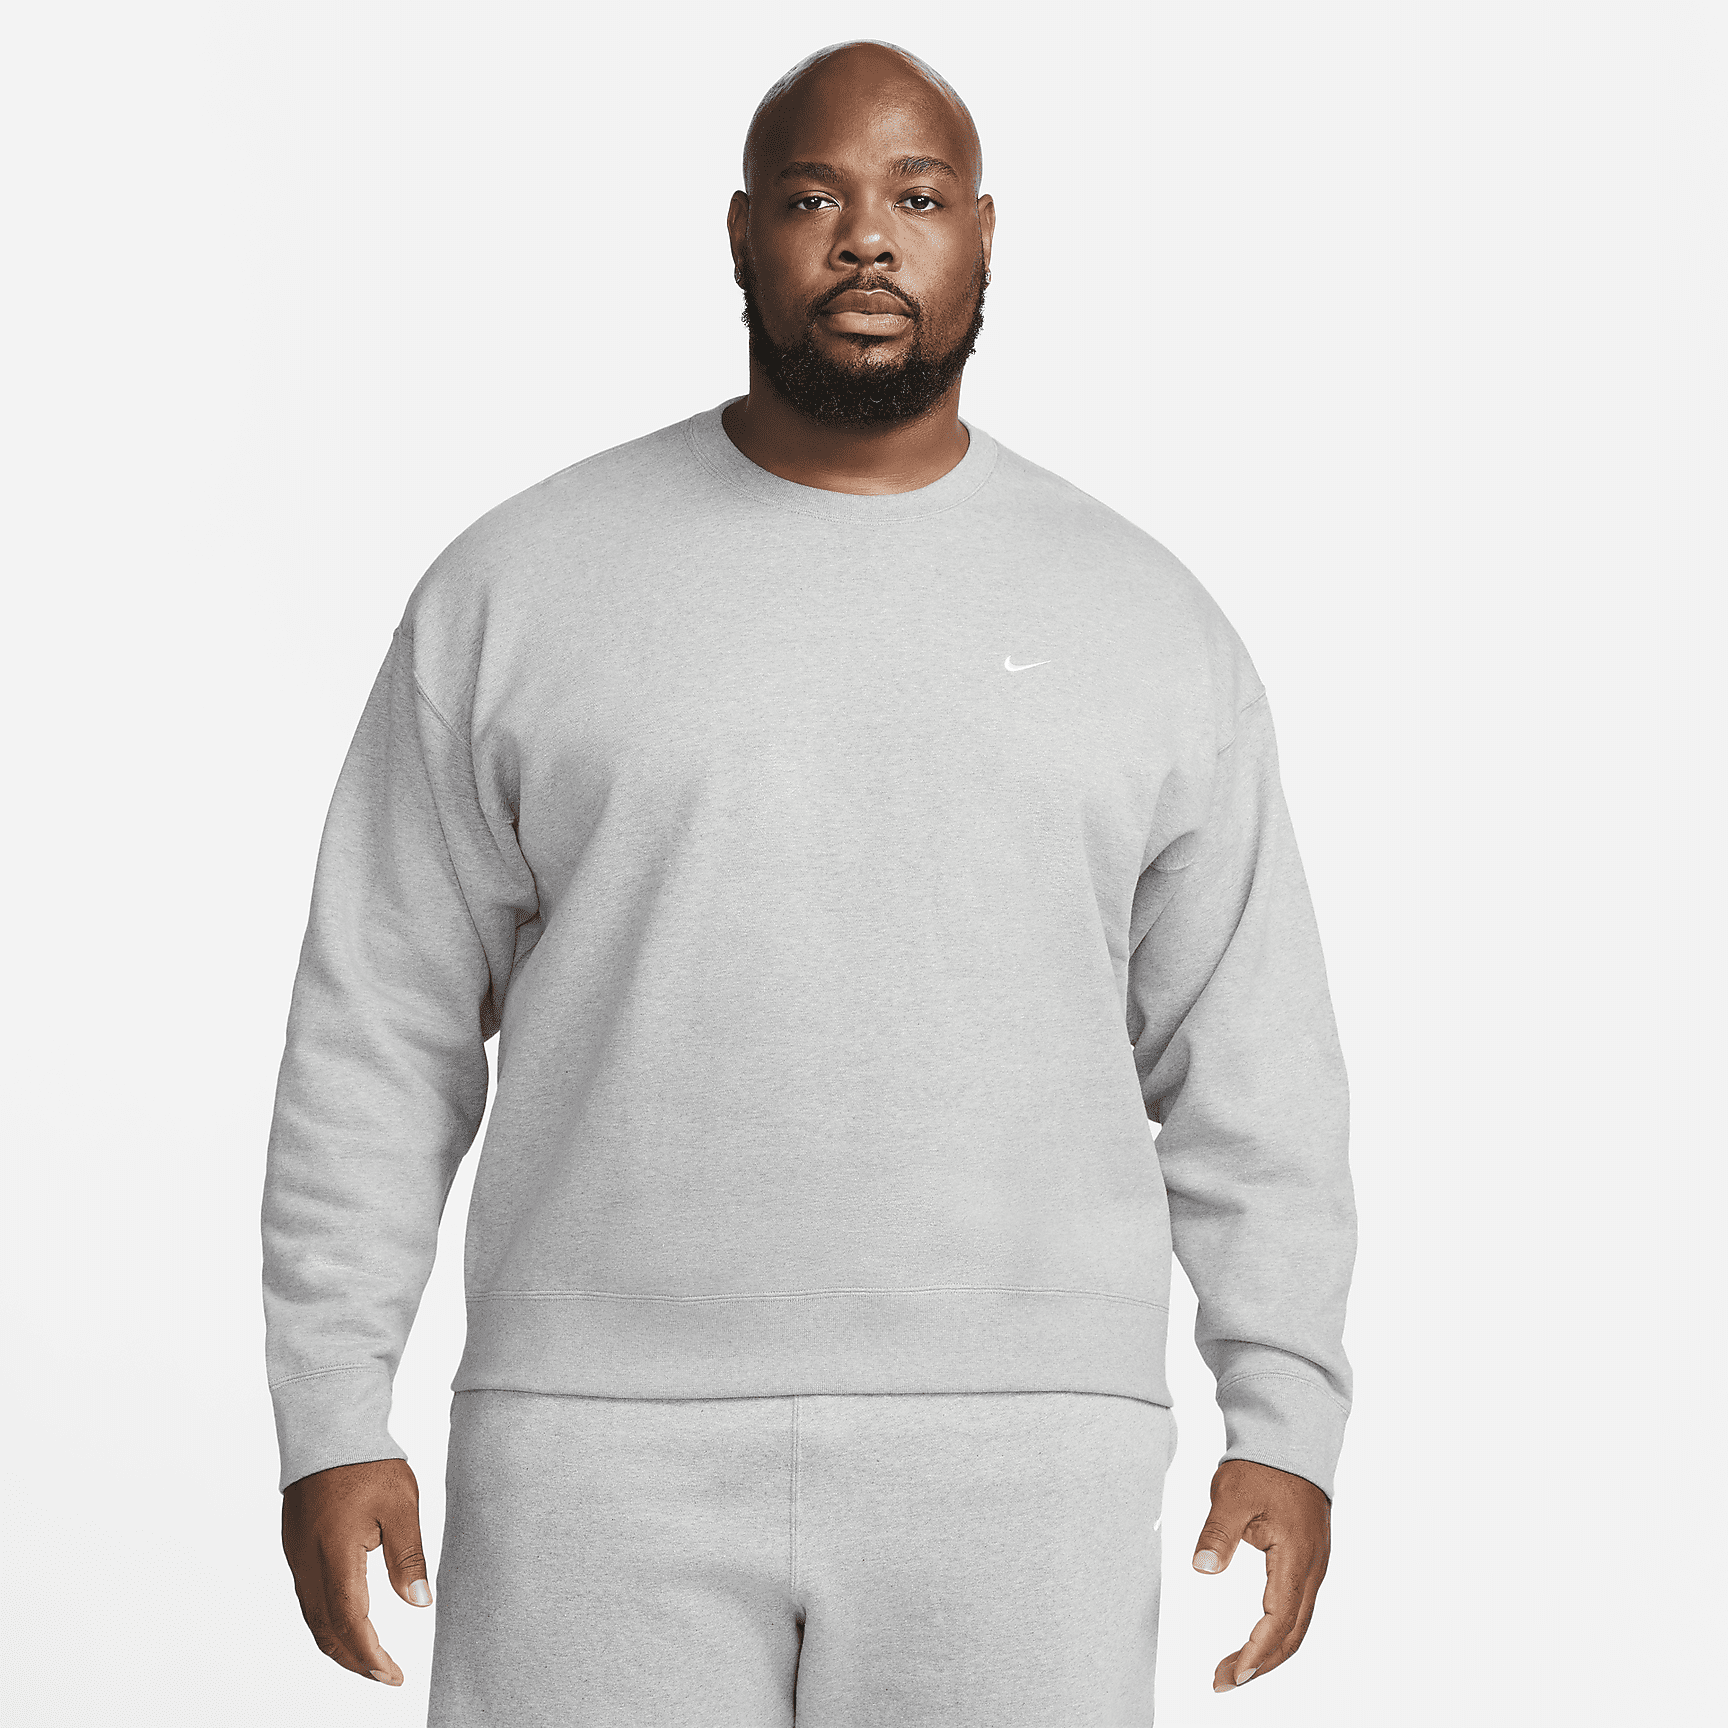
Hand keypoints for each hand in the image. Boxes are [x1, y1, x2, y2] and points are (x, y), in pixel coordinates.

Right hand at [281, 1457, 431, 1685]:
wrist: (328, 1429)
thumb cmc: (368, 1464)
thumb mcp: (401, 1506)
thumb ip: (408, 1557)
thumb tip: (419, 1603)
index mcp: (334, 1554)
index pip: (350, 1622)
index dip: (370, 1656)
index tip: (393, 1675)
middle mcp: (307, 1562)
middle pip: (325, 1630)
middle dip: (354, 1660)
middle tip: (385, 1675)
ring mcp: (297, 1556)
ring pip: (313, 1618)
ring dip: (339, 1644)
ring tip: (370, 1658)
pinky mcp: (295, 1547)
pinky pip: (308, 1598)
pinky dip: (327, 1621)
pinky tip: (348, 1622)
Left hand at [1190, 1458, 1329, 1693]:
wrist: (1290, 1443)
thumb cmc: (1261, 1467)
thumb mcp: (1231, 1494)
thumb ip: (1217, 1532)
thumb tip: (1202, 1568)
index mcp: (1295, 1557)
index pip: (1279, 1619)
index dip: (1256, 1652)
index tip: (1232, 1674)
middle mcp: (1311, 1570)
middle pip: (1292, 1633)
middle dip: (1260, 1664)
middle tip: (1222, 1682)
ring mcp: (1313, 1568)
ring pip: (1297, 1625)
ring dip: (1269, 1653)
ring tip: (1233, 1670)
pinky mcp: (1307, 1563)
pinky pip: (1297, 1609)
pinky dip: (1277, 1633)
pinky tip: (1256, 1641)